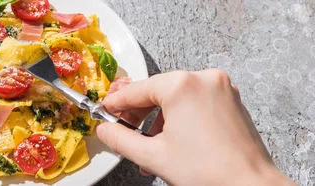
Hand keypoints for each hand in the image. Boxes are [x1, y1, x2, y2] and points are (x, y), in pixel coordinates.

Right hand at [97, 69, 294, 184]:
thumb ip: (121, 139)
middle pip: (157, 90)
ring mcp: (221, 89)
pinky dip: (180, 118)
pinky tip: (171, 140)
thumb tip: (106, 131)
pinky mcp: (231, 101)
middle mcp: (204, 80)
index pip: (137, 90)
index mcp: (182, 86)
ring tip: (149, 144)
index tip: (106, 109)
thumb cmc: (210, 172)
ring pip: (177, 97)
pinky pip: (195, 102)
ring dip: (158, 119)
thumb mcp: (152, 155)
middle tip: (123, 128)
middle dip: (138, 113)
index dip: (117, 103)